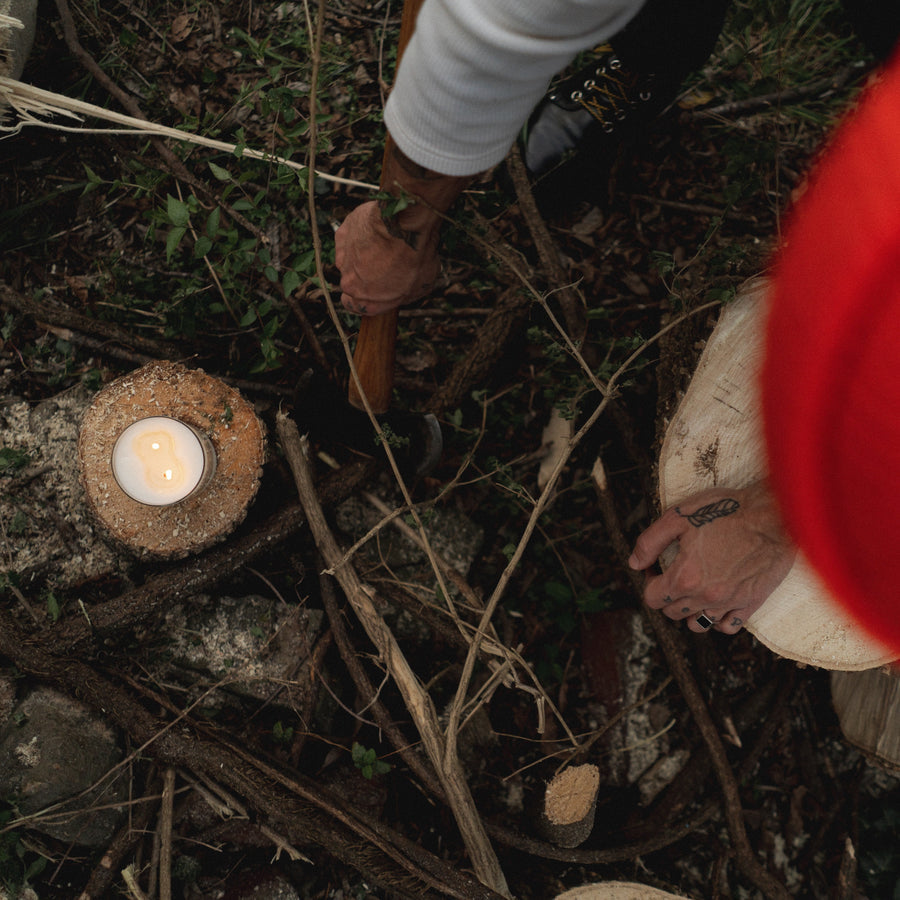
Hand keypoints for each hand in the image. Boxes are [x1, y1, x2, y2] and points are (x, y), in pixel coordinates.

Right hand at [335, 140, 470, 316]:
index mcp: (366, 300)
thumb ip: (402, 294)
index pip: (354, 306)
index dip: (365, 296)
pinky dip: (359, 236)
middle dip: (365, 275)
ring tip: (383, 244)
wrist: (406, 225)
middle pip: (352, 282)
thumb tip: (400, 290)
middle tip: (385, 262)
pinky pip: (349, 240)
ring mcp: (343, 258)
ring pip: (349, 260)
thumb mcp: (420, 287)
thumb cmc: (416, 257)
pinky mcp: (341, 235)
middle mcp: (349, 282)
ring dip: (361, 254)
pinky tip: (377, 231)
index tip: (374, 288)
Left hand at [628, 481, 795, 633]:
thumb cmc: (727, 511)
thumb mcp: (678, 517)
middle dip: (666, 595)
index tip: (654, 569)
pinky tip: (717, 604)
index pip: (653, 598)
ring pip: (698, 624)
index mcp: (685, 576)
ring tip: (692, 591)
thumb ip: (650, 541)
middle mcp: (706, 596)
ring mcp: (730, 602)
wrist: (774, 515)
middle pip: (672, 612)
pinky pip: (728, 627)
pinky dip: (718, 620)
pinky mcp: (751, 603)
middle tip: (673, 575)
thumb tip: (634, 562)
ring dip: (689, 611)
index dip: (649, 582)